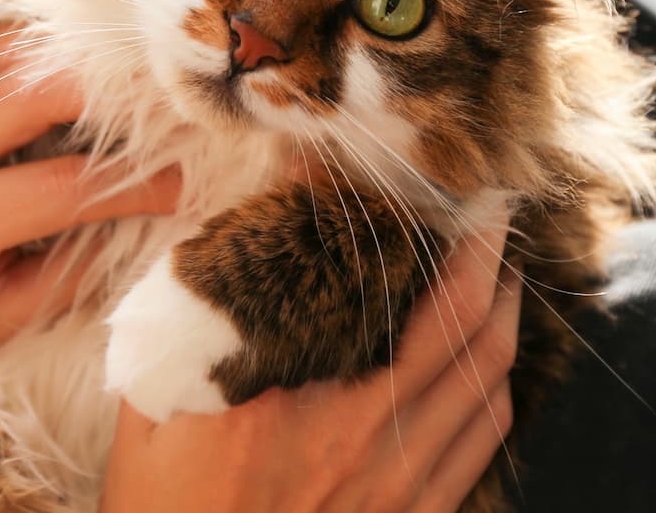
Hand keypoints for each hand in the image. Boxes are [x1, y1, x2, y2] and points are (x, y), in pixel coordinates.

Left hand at [0, 30, 180, 357]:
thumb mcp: (9, 320)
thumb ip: (80, 264)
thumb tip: (161, 214)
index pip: (56, 187)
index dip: (133, 183)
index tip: (187, 183)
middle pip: (31, 93)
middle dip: (113, 96)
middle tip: (172, 111)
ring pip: (10, 54)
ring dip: (81, 62)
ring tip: (140, 85)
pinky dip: (48, 53)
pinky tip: (92, 70)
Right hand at [100, 215, 519, 512]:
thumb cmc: (166, 511)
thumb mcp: (151, 407)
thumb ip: (185, 324)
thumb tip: (221, 246)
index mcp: (288, 398)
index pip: (362, 283)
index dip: (391, 222)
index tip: (396, 175)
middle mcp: (358, 438)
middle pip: (460, 327)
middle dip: (485, 256)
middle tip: (492, 209)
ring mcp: (396, 488)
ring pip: (489, 385)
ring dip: (503, 318)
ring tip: (500, 274)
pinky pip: (483, 445)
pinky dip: (497, 390)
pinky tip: (487, 365)